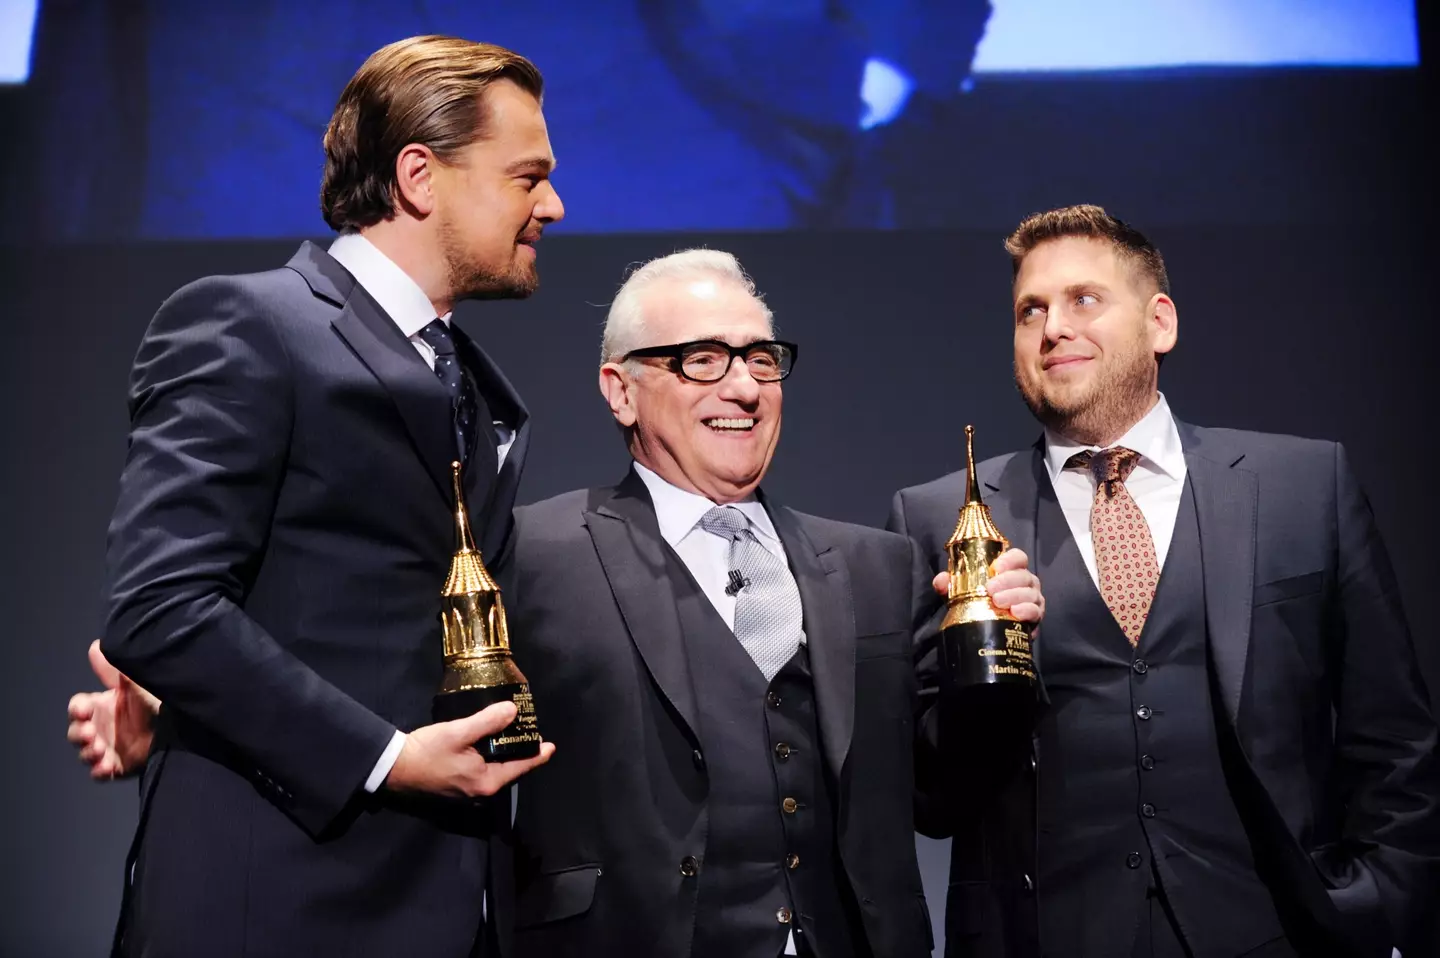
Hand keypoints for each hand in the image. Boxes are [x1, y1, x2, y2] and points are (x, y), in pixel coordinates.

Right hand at [66, 640, 160, 779]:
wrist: (178, 725)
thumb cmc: (153, 701)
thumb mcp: (133, 684)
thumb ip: (113, 670)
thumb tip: (95, 646)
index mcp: (101, 707)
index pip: (77, 708)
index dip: (76, 710)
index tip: (83, 710)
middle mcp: (100, 728)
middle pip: (75, 733)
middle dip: (79, 733)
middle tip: (91, 733)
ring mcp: (107, 748)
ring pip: (85, 754)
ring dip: (87, 753)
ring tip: (99, 749)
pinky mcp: (118, 765)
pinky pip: (101, 773)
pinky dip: (99, 771)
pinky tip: (105, 767)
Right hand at [383, 701, 555, 798]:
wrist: (393, 768)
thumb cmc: (427, 751)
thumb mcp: (459, 732)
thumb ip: (487, 722)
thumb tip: (512, 711)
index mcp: (486, 782)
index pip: (521, 768)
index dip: (537, 756)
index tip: (551, 746)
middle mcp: (480, 791)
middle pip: (510, 770)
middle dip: (521, 753)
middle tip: (530, 734)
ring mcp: (467, 791)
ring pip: (496, 771)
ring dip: (505, 754)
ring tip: (513, 735)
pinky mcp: (456, 786)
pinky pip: (483, 771)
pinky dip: (491, 758)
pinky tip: (490, 744)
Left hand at [931, 548, 1044, 622]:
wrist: (991, 629)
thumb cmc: (979, 604)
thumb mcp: (962, 592)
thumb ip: (950, 584)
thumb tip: (940, 581)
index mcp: (1012, 571)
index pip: (1018, 557)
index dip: (1010, 559)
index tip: (997, 567)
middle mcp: (1026, 582)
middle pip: (1023, 575)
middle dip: (1007, 581)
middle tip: (991, 590)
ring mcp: (1033, 599)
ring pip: (1030, 593)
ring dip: (1015, 596)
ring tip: (998, 602)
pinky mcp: (1035, 617)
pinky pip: (1036, 612)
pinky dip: (1027, 611)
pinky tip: (1016, 613)